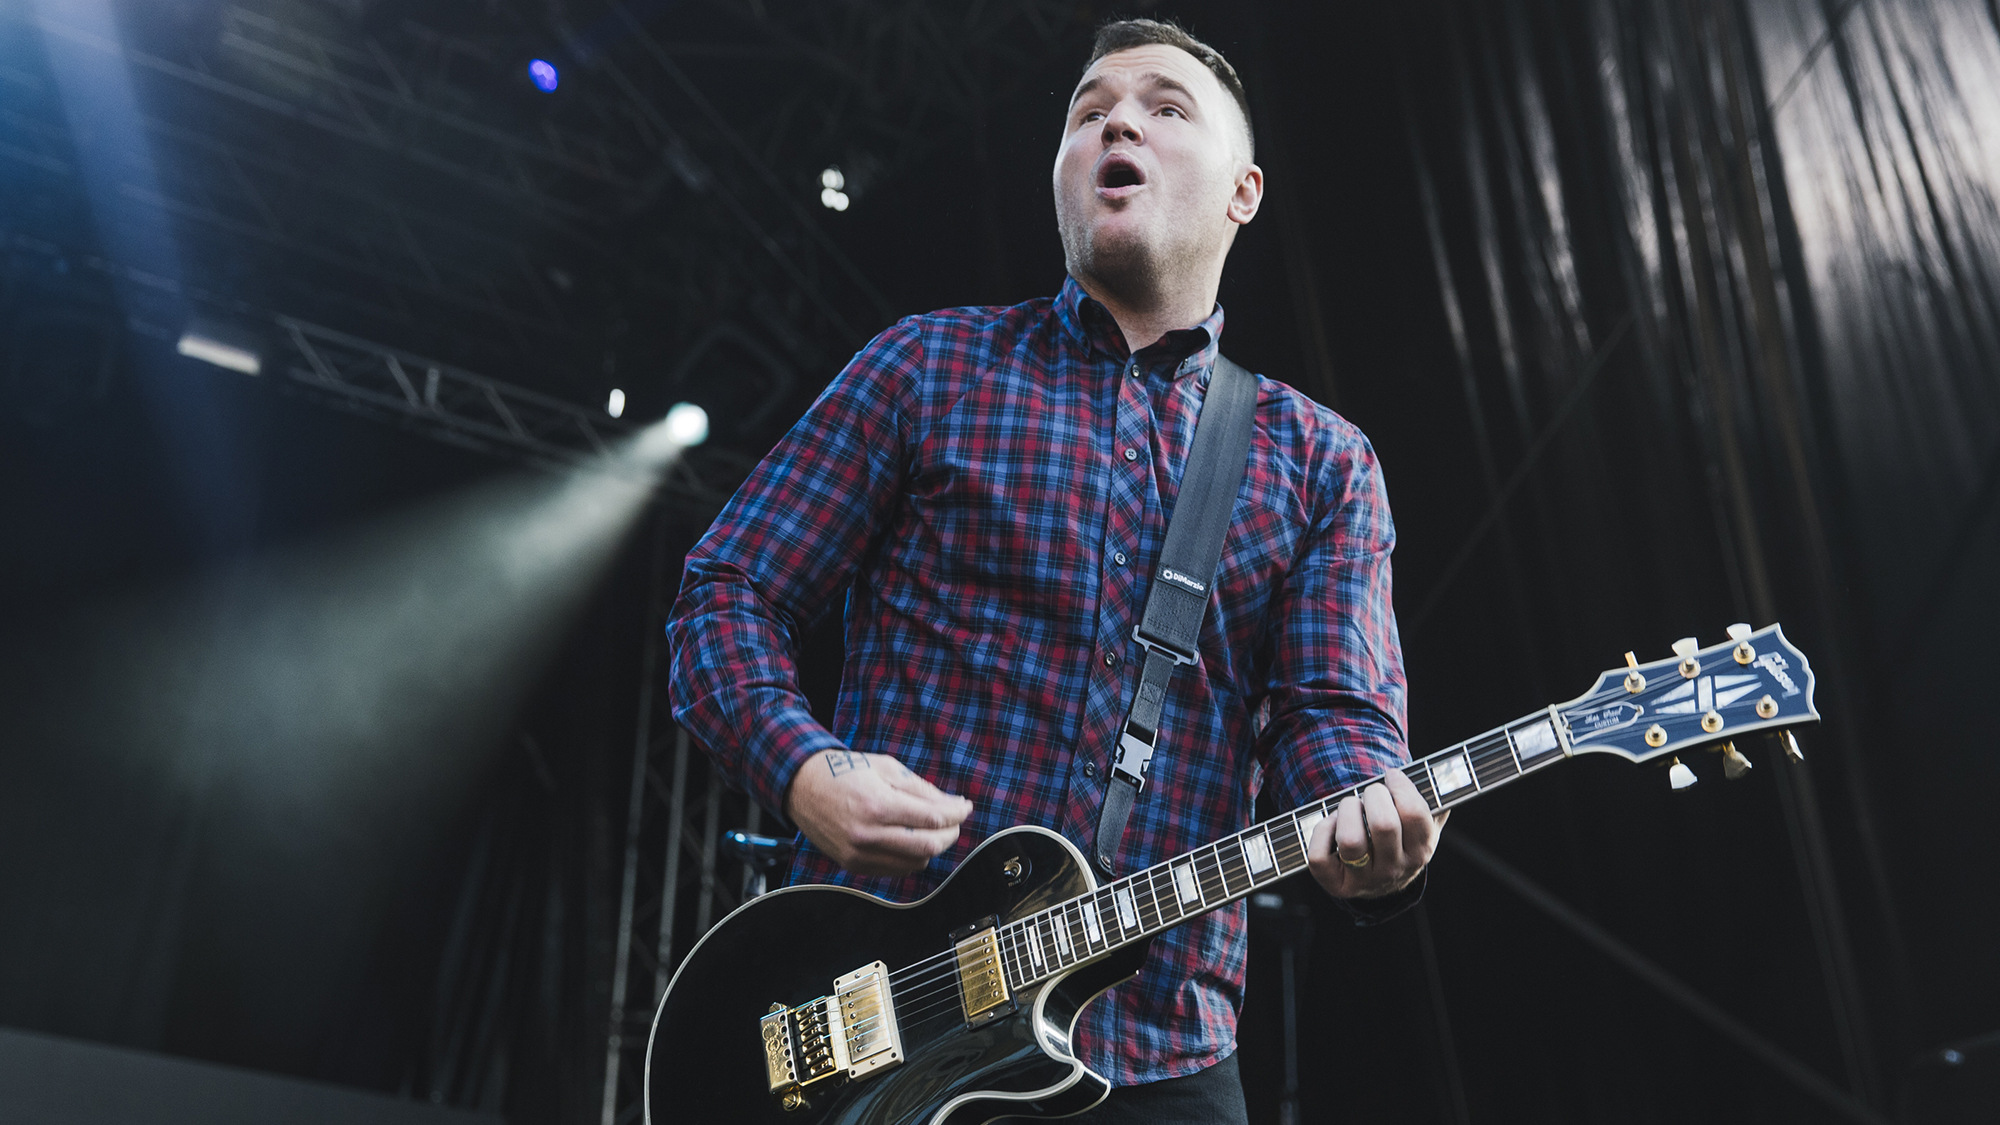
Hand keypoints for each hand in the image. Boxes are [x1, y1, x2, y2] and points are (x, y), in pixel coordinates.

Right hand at [783, 750, 972, 876]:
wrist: (802, 787)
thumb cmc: (845, 772)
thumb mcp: (887, 768)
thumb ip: (922, 789)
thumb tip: (954, 805)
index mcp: (877, 805)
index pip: (933, 819)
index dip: (957, 813)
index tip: (965, 807)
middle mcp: (868, 835)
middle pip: (928, 847)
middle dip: (950, 834)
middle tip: (953, 821)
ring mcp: (859, 855)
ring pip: (915, 863)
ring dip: (931, 847)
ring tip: (931, 828)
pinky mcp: (854, 866)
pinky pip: (896, 870)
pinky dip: (911, 857)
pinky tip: (910, 839)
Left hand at [1307, 768, 1446, 898]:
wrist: (1383, 884)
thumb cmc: (1403, 842)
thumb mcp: (1427, 826)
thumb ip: (1438, 800)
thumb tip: (1447, 770)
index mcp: (1420, 851)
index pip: (1415, 814)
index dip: (1401, 786)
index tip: (1393, 777)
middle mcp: (1394, 868)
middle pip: (1383, 824)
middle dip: (1374, 795)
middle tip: (1371, 792)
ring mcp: (1363, 879)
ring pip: (1351, 841)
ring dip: (1347, 811)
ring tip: (1351, 807)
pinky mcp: (1335, 883)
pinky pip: (1319, 856)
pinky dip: (1321, 831)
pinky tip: (1332, 824)